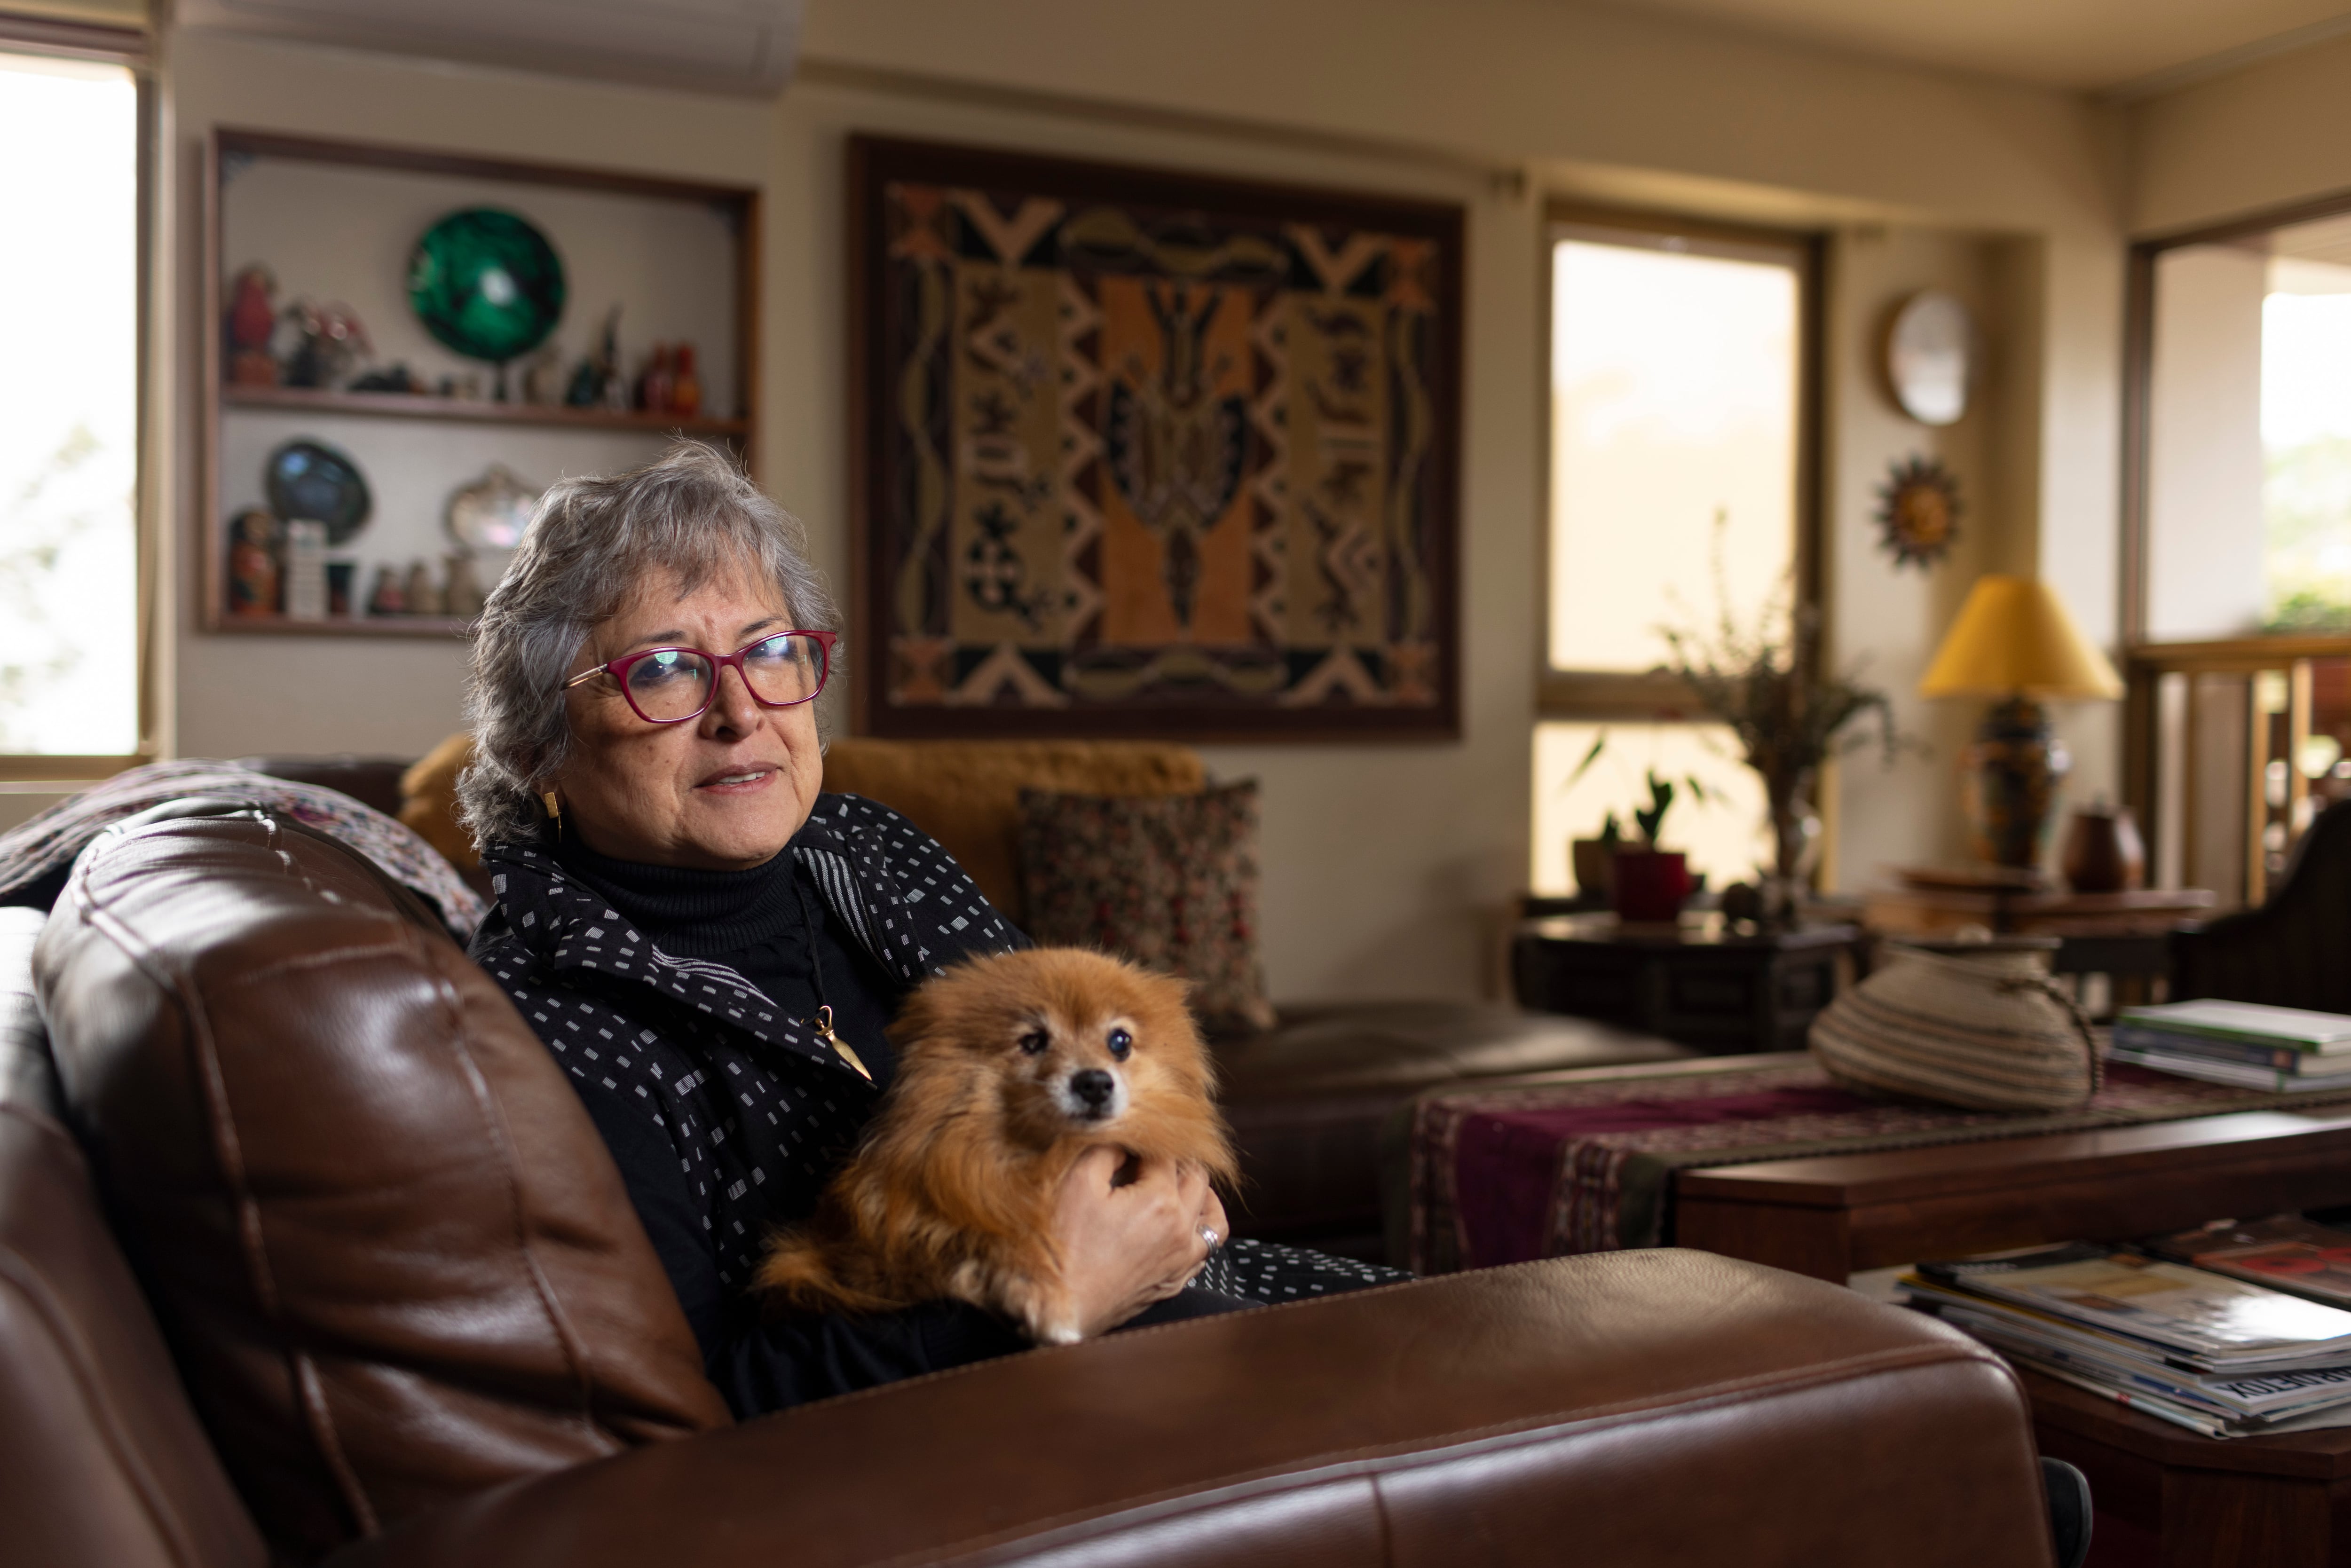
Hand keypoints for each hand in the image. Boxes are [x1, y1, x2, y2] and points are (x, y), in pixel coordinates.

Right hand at [1050, 1147, 1223, 1339]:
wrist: (1057, 1309)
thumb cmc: (1062, 1247)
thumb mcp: (1077, 1183)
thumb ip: (1106, 1150)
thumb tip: (1125, 1139)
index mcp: (1161, 1201)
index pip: (1166, 1153)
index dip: (1145, 1140)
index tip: (1129, 1139)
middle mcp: (1181, 1231)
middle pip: (1197, 1178)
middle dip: (1176, 1160)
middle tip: (1148, 1156)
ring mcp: (1181, 1261)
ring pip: (1213, 1217)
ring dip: (1200, 1194)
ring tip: (1179, 1183)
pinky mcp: (1173, 1283)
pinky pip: (1204, 1251)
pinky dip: (1198, 1230)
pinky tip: (1179, 1224)